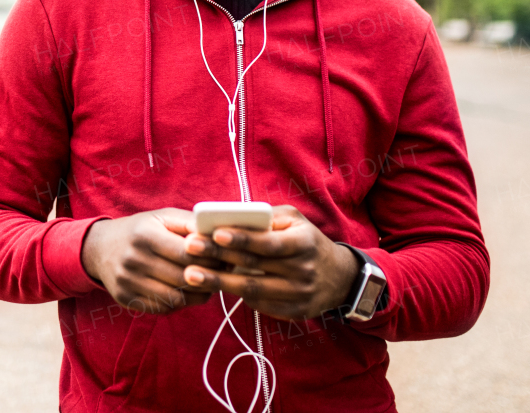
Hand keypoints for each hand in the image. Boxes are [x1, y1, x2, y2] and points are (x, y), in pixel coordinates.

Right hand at [81, 208, 224, 314]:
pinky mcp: (126, 299)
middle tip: (223, 274)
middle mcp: (133, 259)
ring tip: (208, 284)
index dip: (210, 258)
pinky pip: (163, 307)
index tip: (226, 258)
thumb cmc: (140, 230)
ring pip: (176, 297)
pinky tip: (188, 291)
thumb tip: (219, 233)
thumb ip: (189, 224)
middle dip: (208, 277)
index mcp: (145, 235)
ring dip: (198, 294)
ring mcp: (127, 282)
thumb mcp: (161, 218)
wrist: (100, 248)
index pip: (187, 253)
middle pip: (183, 277)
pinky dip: (181, 302)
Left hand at [181, 205, 359, 319]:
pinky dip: (236, 296)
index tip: (215, 233)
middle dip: (219, 257)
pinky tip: (214, 287)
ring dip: (218, 282)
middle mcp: (303, 270)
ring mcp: (299, 294)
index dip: (242, 238)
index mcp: (304, 243)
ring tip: (190, 275)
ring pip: (252, 290)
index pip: (268, 242)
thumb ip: (267, 217)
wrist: (340, 278)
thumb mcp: (296, 221)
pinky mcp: (294, 312)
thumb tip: (232, 216)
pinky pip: (260, 305)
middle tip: (189, 249)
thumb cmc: (307, 241)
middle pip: (254, 266)